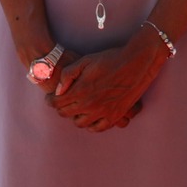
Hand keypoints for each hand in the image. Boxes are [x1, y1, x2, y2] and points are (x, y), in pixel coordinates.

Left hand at [51, 38, 165, 131]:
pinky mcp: (115, 116)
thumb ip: (68, 75)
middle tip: (62, 102)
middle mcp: (89, 104)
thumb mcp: (85, 60)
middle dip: (60, 108)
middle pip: (66, 114)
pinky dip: (91, 125)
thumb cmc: (110, 59)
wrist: (136, 63)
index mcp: (80, 90)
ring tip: (76, 108)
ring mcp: (103, 112)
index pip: (56, 103)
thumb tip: (58, 90)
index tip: (50, 98)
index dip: (50, 101)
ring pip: (80, 123)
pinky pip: (98, 128)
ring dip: (75, 116)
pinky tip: (90, 117)